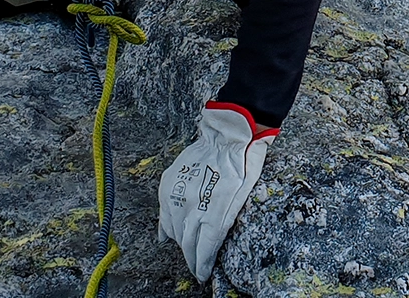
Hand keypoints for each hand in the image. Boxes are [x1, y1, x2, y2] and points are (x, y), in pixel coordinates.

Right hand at [158, 102, 276, 281]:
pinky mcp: (170, 183)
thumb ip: (224, 223)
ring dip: (180, 241)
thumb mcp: (242, 199)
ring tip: (185, 248)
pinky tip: (166, 234)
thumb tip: (208, 243)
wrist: (228, 135)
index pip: (203, 250)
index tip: (202, 274)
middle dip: (191, 259)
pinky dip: (166, 224)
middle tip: (195, 267)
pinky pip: (164, 210)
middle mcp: (192, 207)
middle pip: (187, 244)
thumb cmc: (244, 166)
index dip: (202, 265)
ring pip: (173, 229)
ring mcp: (178, 194)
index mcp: (213, 214)